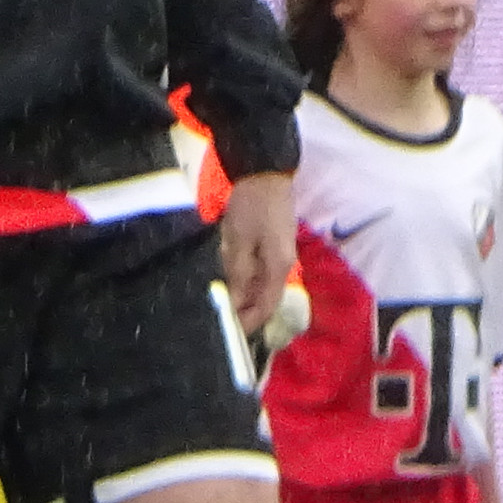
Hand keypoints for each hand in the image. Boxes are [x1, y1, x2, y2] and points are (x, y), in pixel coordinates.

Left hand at [217, 171, 296, 335]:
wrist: (265, 171)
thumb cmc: (252, 205)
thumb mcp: (239, 240)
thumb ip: (238, 272)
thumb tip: (234, 300)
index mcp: (279, 266)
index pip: (266, 305)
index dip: (249, 321)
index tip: (231, 331)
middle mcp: (284, 264)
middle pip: (264, 296)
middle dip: (243, 306)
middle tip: (219, 311)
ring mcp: (280, 254)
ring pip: (260, 282)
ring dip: (241, 289)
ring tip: (220, 291)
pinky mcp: (273, 244)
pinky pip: (259, 268)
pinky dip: (244, 274)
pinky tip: (228, 269)